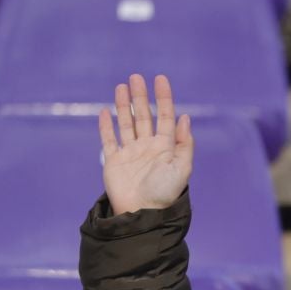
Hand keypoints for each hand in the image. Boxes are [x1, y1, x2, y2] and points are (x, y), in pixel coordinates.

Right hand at [98, 72, 192, 214]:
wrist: (142, 212)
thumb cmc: (164, 193)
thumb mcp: (182, 168)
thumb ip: (184, 143)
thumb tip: (185, 117)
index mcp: (165, 147)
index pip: (165, 116)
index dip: (163, 98)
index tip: (160, 79)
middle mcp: (147, 147)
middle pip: (144, 116)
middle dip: (141, 96)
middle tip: (136, 77)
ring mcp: (130, 153)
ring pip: (126, 123)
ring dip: (124, 105)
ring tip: (122, 86)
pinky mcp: (114, 161)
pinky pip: (109, 140)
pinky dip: (106, 126)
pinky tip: (105, 111)